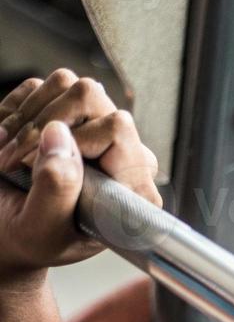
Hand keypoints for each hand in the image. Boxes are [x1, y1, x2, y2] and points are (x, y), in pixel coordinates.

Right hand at [0, 69, 161, 284]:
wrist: (6, 231)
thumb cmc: (31, 238)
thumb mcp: (42, 229)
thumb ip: (57, 189)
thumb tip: (59, 135)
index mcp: (132, 187)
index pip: (117, 129)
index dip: (74, 139)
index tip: (42, 168)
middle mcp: (121, 153)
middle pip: (91, 96)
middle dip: (41, 124)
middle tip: (15, 160)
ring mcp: (93, 127)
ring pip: (64, 83)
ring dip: (25, 118)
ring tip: (11, 155)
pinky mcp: (64, 113)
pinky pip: (38, 86)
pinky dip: (13, 112)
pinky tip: (9, 144)